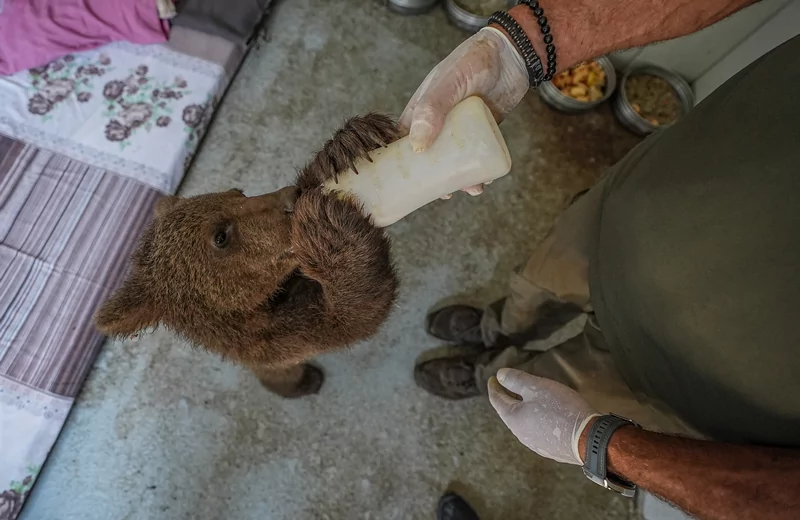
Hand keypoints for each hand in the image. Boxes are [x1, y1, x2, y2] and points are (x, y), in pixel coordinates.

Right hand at [399, 27, 527, 196]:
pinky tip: (483, 180)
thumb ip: (432, 109)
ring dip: (458, 178)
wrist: (512, 55)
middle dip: (433, 179)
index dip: (400, 164)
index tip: (400, 184)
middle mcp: (438, 123)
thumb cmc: (473, 62)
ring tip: (468, 190)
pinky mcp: (481, 133)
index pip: (403, 141)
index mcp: (421, 111)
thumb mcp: (448, 83)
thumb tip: (418, 147)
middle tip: (441, 195)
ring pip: (453, 160)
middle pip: (428, 157)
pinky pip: (476, 156)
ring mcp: (461, 129)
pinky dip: (478, 171)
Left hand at [488, 368, 599, 464]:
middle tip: (508, 387)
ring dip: (523, 410)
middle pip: (509, 413)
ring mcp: (536, 445)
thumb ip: (516, 380)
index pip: (497, 400)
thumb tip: (499, 375)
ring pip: (524, 423)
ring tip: (527, 399)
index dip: (494, 387)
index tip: (493, 378)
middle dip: (508, 398)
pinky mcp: (551, 450)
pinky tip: (546, 416)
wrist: (589, 439)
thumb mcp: (537, 387)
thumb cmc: (560, 409)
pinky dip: (536, 419)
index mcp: (513, 419)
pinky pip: (538, 431)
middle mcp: (521, 434)